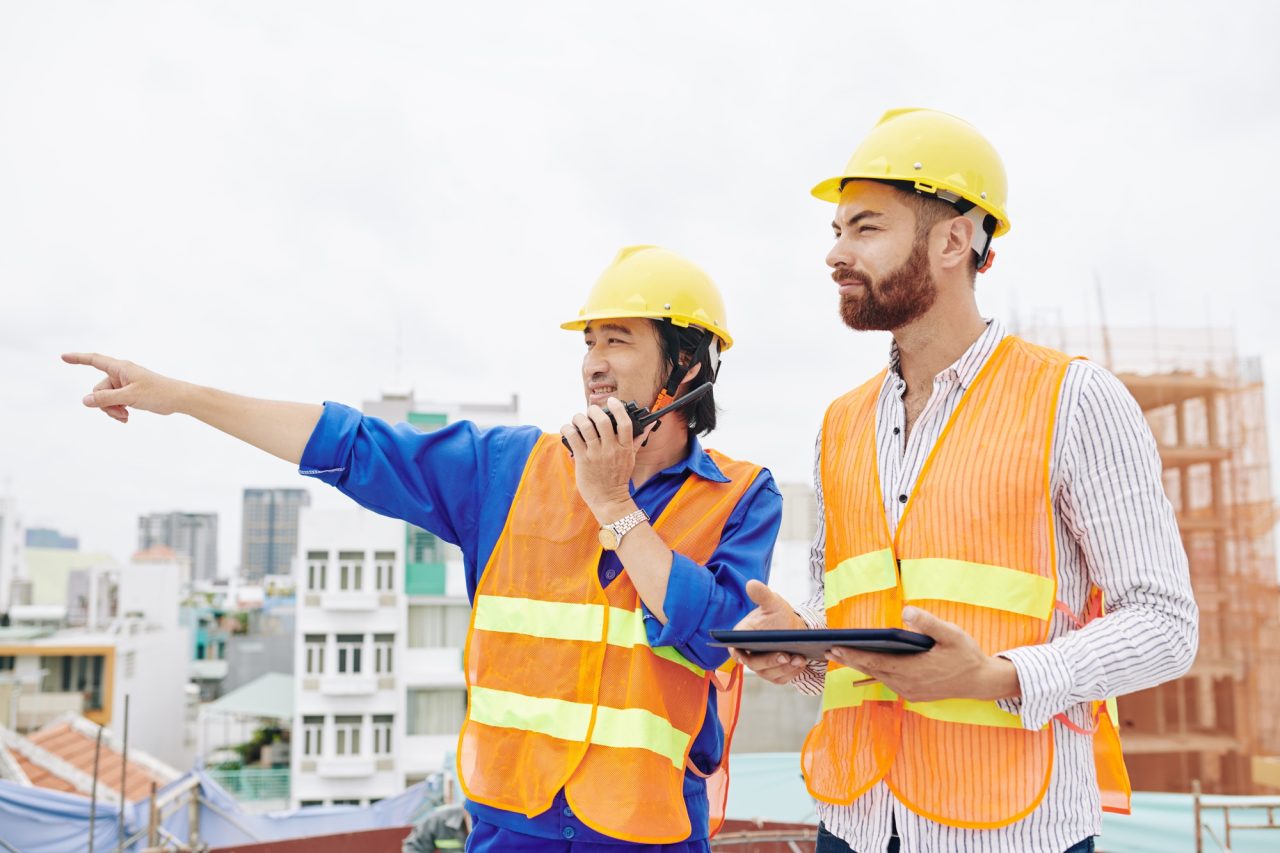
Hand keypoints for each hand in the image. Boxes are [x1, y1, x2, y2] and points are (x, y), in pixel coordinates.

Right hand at [62, 352, 184, 422]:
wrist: (178, 399)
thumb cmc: (158, 393)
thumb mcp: (130, 397)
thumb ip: (106, 398)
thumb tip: (85, 400)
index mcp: (121, 368)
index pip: (95, 360)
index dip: (78, 358)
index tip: (63, 356)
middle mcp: (121, 374)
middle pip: (98, 389)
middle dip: (105, 403)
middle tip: (121, 412)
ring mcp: (124, 385)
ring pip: (105, 399)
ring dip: (112, 409)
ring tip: (125, 417)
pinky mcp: (129, 394)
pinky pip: (114, 403)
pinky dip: (118, 411)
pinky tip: (126, 419)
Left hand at [560, 397, 651, 519]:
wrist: (609, 500)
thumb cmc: (619, 478)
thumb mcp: (631, 457)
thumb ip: (638, 439)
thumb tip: (649, 424)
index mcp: (625, 447)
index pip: (625, 422)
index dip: (618, 408)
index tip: (612, 401)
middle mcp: (611, 449)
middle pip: (602, 421)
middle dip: (593, 410)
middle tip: (590, 411)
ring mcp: (596, 454)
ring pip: (585, 427)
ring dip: (578, 418)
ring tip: (577, 419)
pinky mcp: (583, 460)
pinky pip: (573, 438)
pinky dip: (568, 429)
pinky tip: (568, 429)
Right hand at [727, 580, 808, 683]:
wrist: (792, 627)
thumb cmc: (778, 614)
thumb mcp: (772, 602)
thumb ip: (762, 595)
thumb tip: (751, 584)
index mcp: (741, 638)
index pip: (734, 650)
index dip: (738, 655)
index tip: (745, 657)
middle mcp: (748, 655)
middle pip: (754, 664)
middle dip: (770, 662)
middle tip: (785, 656)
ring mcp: (761, 667)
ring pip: (769, 674)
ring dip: (784, 668)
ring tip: (799, 659)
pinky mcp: (774, 674)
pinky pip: (780, 678)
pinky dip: (791, 674)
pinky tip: (801, 664)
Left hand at [827, 606, 1021, 701]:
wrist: (981, 682)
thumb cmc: (966, 655)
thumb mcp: (951, 634)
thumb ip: (928, 622)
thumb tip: (906, 611)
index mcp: (912, 670)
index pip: (874, 661)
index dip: (853, 655)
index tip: (835, 648)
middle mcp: (906, 684)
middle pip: (871, 670)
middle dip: (849, 659)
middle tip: (827, 650)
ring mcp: (909, 691)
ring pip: (878, 677)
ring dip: (860, 666)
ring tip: (840, 655)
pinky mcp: (913, 693)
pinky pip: (888, 682)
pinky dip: (874, 672)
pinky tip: (864, 667)